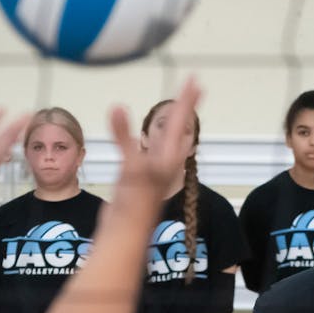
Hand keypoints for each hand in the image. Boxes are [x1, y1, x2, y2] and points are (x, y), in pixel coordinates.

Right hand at [108, 78, 202, 209]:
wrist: (125, 233)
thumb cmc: (134, 204)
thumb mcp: (131, 167)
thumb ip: (124, 136)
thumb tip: (118, 105)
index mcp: (167, 156)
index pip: (181, 120)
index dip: (187, 98)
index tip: (195, 78)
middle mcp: (163, 161)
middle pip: (178, 127)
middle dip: (184, 107)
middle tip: (191, 87)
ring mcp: (152, 169)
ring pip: (164, 139)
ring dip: (170, 122)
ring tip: (174, 108)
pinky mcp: (138, 177)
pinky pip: (146, 149)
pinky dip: (147, 137)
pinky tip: (142, 137)